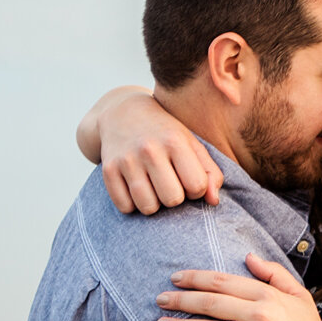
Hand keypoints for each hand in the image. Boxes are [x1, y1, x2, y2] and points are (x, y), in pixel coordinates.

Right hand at [78, 86, 223, 213]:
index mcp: (175, 141)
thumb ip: (210, 172)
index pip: (197, 186)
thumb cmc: (166, 134)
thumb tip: (213, 201)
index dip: (196, 189)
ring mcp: (126, 160)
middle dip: (174, 198)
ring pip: (148, 207)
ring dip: (154, 204)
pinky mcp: (108, 170)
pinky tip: (136, 188)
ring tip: (154, 188)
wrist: (124, 113)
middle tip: (170, 184)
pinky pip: (125, 207)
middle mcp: (149, 149)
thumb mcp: (192, 144)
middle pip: (172, 200)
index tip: (188, 179)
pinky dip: (132, 205)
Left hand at [156, 254, 321, 320]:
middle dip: (180, 299)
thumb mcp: (301, 298)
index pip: (223, 281)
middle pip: (209, 302)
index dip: (195, 278)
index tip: (175, 278)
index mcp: (270, 296)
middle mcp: (261, 316)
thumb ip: (275, 273)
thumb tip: (248, 256)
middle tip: (160, 299)